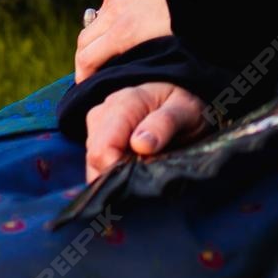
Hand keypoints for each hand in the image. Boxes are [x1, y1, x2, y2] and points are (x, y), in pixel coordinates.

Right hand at [75, 0, 172, 82]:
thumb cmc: (200, 21)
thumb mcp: (175, 51)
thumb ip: (149, 61)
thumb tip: (142, 73)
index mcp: (125, 32)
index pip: (87, 57)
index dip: (83, 74)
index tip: (86, 84)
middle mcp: (115, 8)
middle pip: (87, 37)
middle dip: (88, 54)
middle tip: (96, 67)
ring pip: (103, 13)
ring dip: (108, 26)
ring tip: (125, 35)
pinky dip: (121, 2)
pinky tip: (139, 5)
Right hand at [84, 80, 208, 184]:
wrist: (175, 99)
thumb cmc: (182, 105)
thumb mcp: (184, 110)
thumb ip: (164, 124)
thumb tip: (140, 145)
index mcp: (123, 104)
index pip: (103, 148)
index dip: (120, 171)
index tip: (144, 178)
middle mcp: (103, 113)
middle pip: (95, 158)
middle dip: (119, 174)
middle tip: (148, 173)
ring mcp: (96, 126)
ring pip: (93, 164)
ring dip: (117, 174)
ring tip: (144, 168)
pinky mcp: (96, 138)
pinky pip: (96, 164)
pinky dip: (114, 173)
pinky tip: (134, 169)